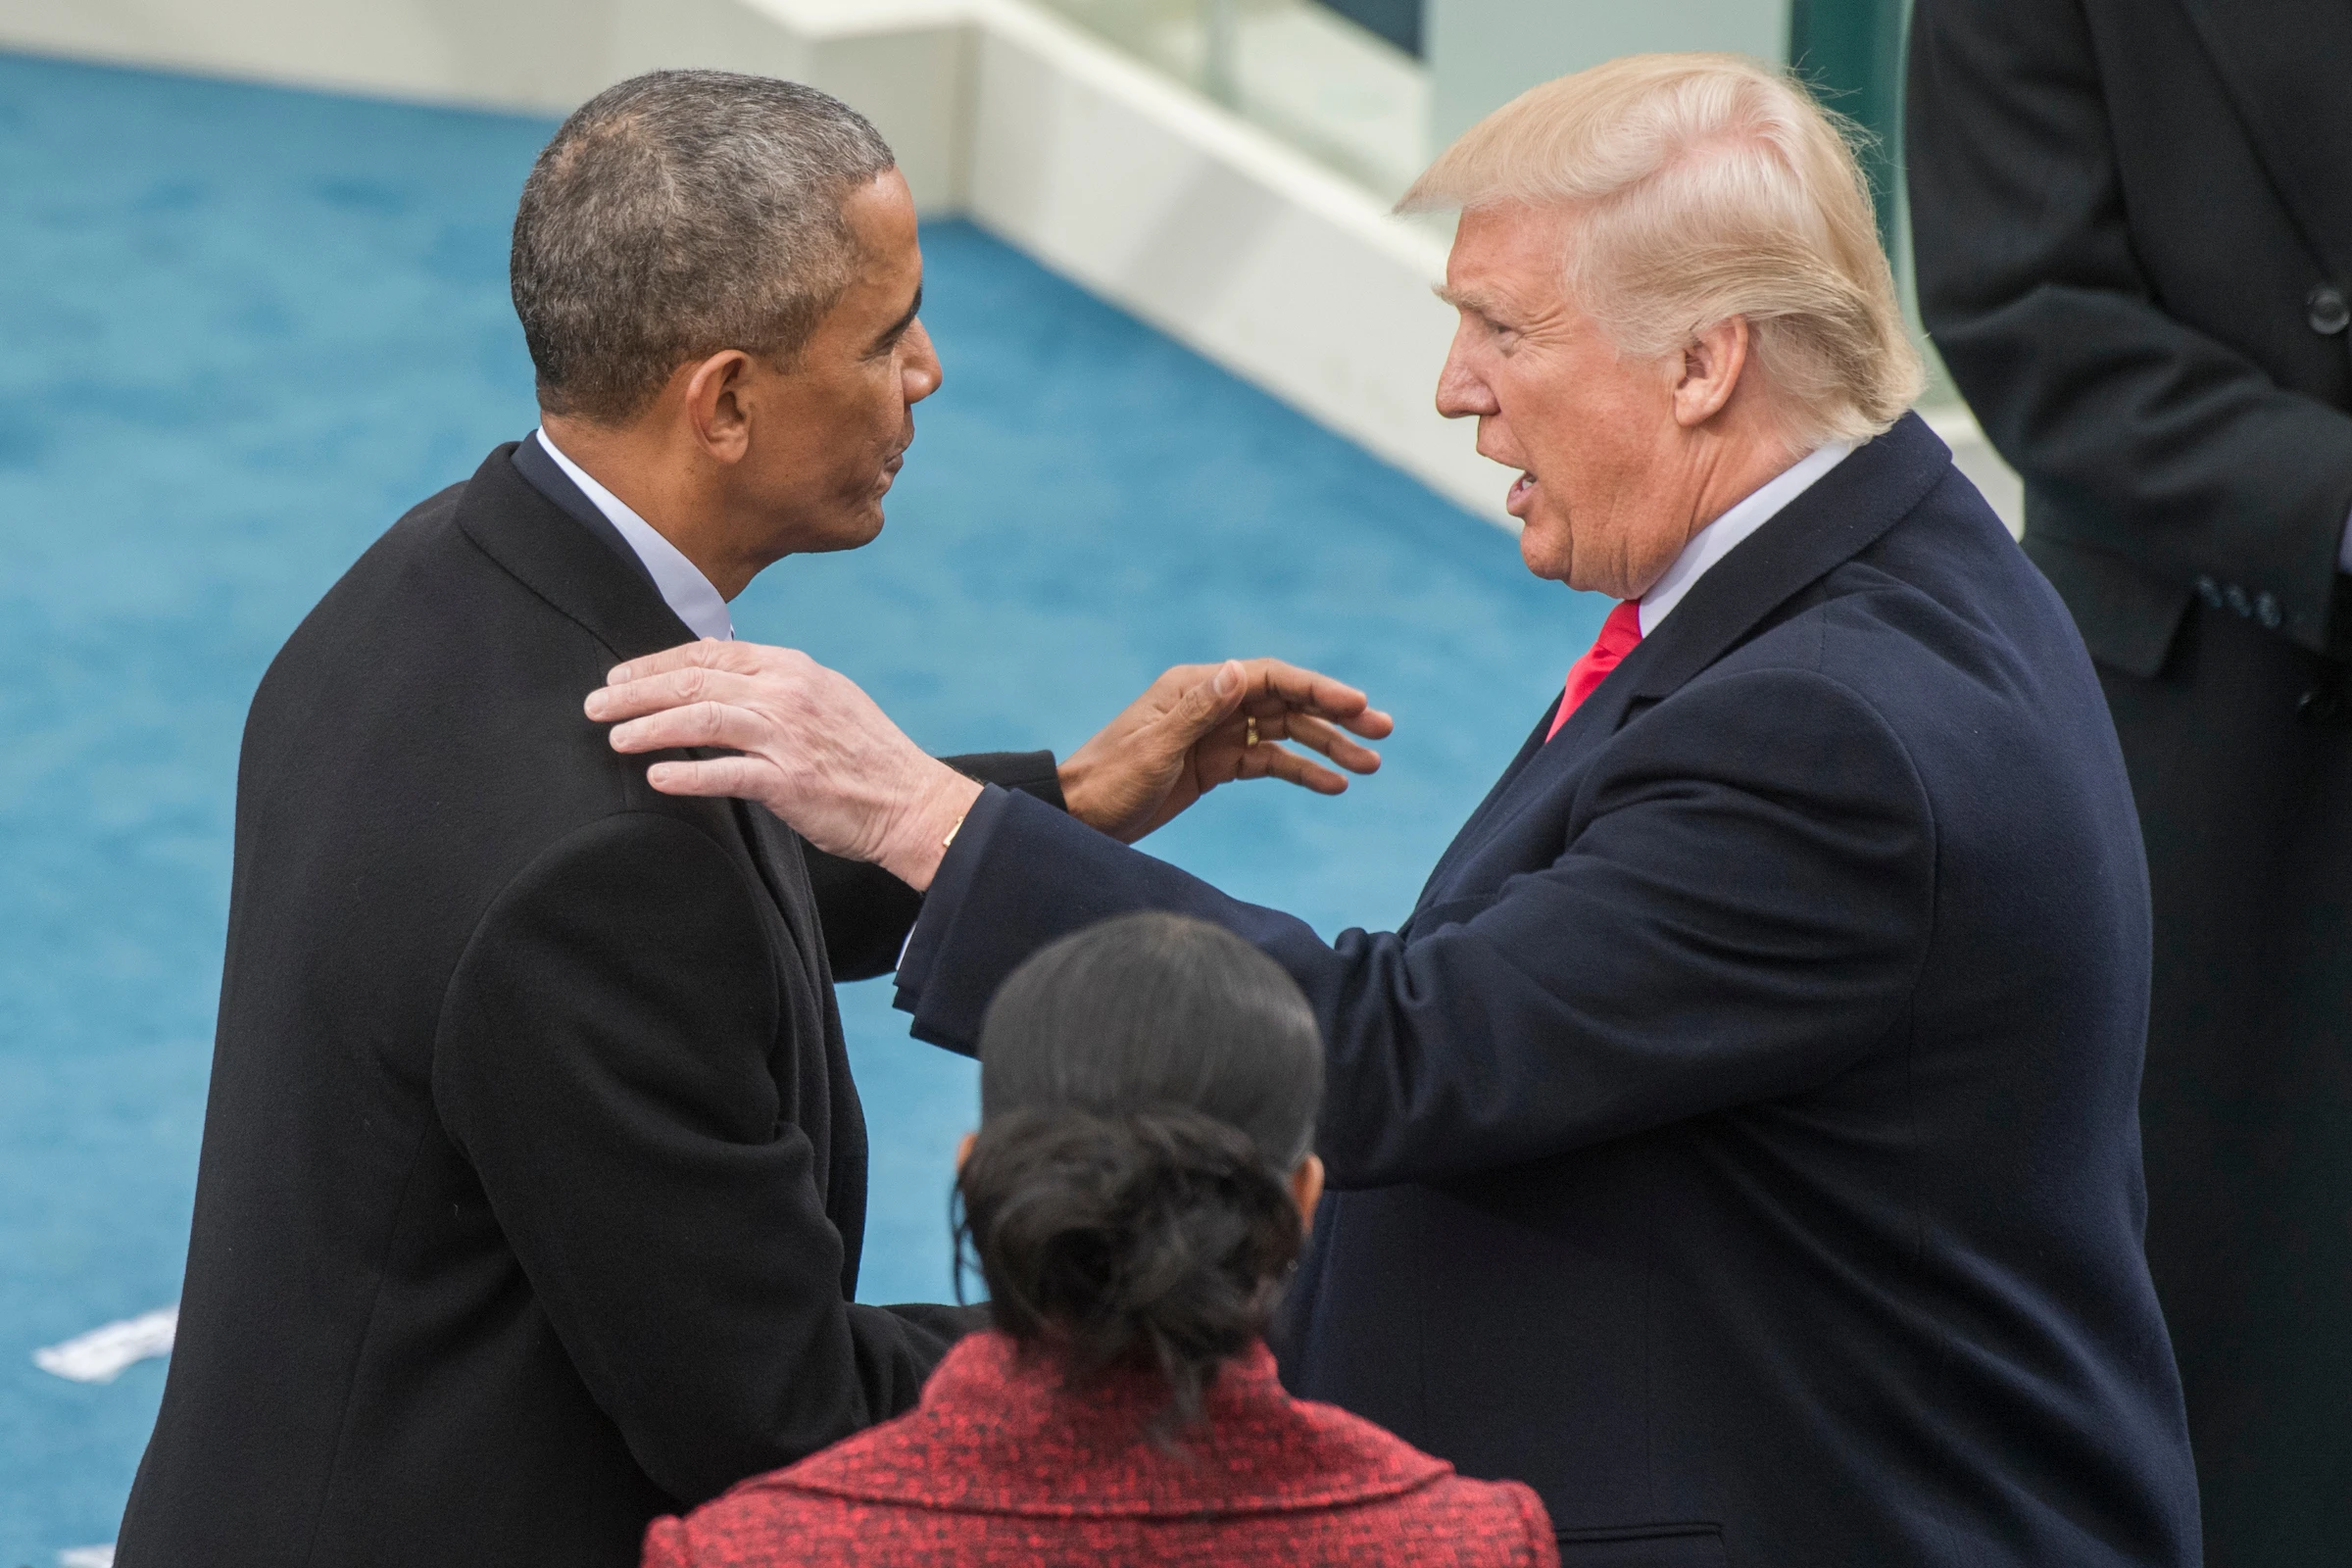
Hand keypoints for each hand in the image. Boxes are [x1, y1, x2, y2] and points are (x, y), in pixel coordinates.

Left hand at [584, 640, 982, 890]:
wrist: (913, 802)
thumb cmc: (869, 757)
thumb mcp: (827, 699)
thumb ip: (776, 688)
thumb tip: (722, 685)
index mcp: (793, 669)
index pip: (710, 653)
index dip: (657, 662)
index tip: (621, 677)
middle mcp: (787, 693)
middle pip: (694, 680)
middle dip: (636, 691)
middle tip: (596, 705)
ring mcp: (788, 736)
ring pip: (701, 718)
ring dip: (649, 727)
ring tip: (615, 738)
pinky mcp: (790, 781)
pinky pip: (726, 773)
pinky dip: (686, 774)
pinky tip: (657, 777)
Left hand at [1060, 658, 1393, 842]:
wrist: (1079, 819)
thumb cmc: (1108, 781)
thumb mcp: (1154, 749)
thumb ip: (1197, 711)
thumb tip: (1240, 671)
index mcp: (1197, 688)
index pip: (1271, 678)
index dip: (1317, 689)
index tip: (1356, 705)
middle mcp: (1211, 704)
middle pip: (1286, 702)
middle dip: (1336, 715)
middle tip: (1383, 730)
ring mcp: (1216, 735)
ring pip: (1284, 733)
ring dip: (1328, 747)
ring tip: (1372, 765)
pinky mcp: (1215, 766)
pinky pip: (1268, 763)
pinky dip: (1301, 772)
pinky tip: (1335, 786)